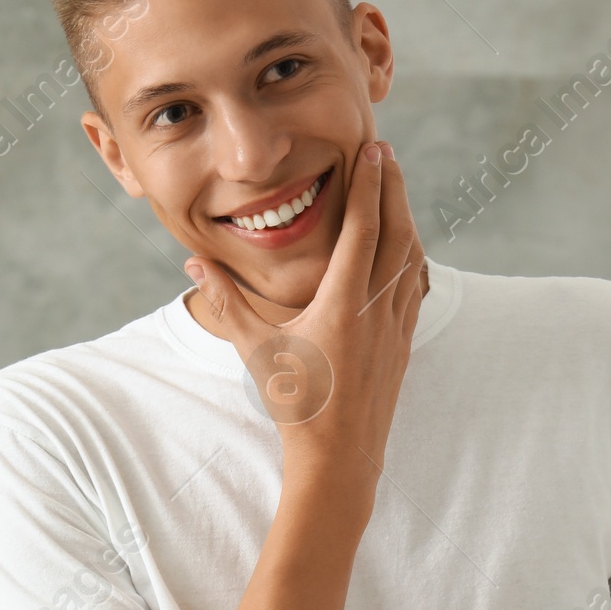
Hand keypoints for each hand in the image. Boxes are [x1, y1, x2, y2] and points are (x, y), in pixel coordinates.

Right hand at [183, 140, 425, 481]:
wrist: (340, 458)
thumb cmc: (296, 405)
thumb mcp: (255, 350)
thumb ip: (224, 302)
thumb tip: (193, 261)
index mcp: (344, 304)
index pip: (364, 228)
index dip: (371, 184)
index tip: (374, 150)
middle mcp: (378, 309)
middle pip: (398, 232)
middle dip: (395, 188)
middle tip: (388, 154)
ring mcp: (397, 326)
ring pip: (413, 257)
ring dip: (406, 218)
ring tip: (395, 189)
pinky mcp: (403, 343)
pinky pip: (417, 286)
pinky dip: (413, 255)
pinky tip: (406, 246)